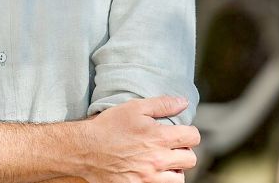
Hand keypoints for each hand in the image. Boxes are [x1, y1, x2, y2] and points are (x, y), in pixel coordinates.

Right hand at [79, 96, 198, 181]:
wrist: (85, 149)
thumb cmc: (108, 126)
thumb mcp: (134, 108)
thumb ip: (162, 104)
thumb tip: (183, 103)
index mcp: (160, 137)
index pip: (193, 137)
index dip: (189, 133)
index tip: (180, 132)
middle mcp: (158, 159)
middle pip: (191, 158)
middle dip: (183, 150)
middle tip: (170, 147)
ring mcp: (150, 177)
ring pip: (180, 177)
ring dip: (175, 169)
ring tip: (162, 162)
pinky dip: (162, 180)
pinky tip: (152, 172)